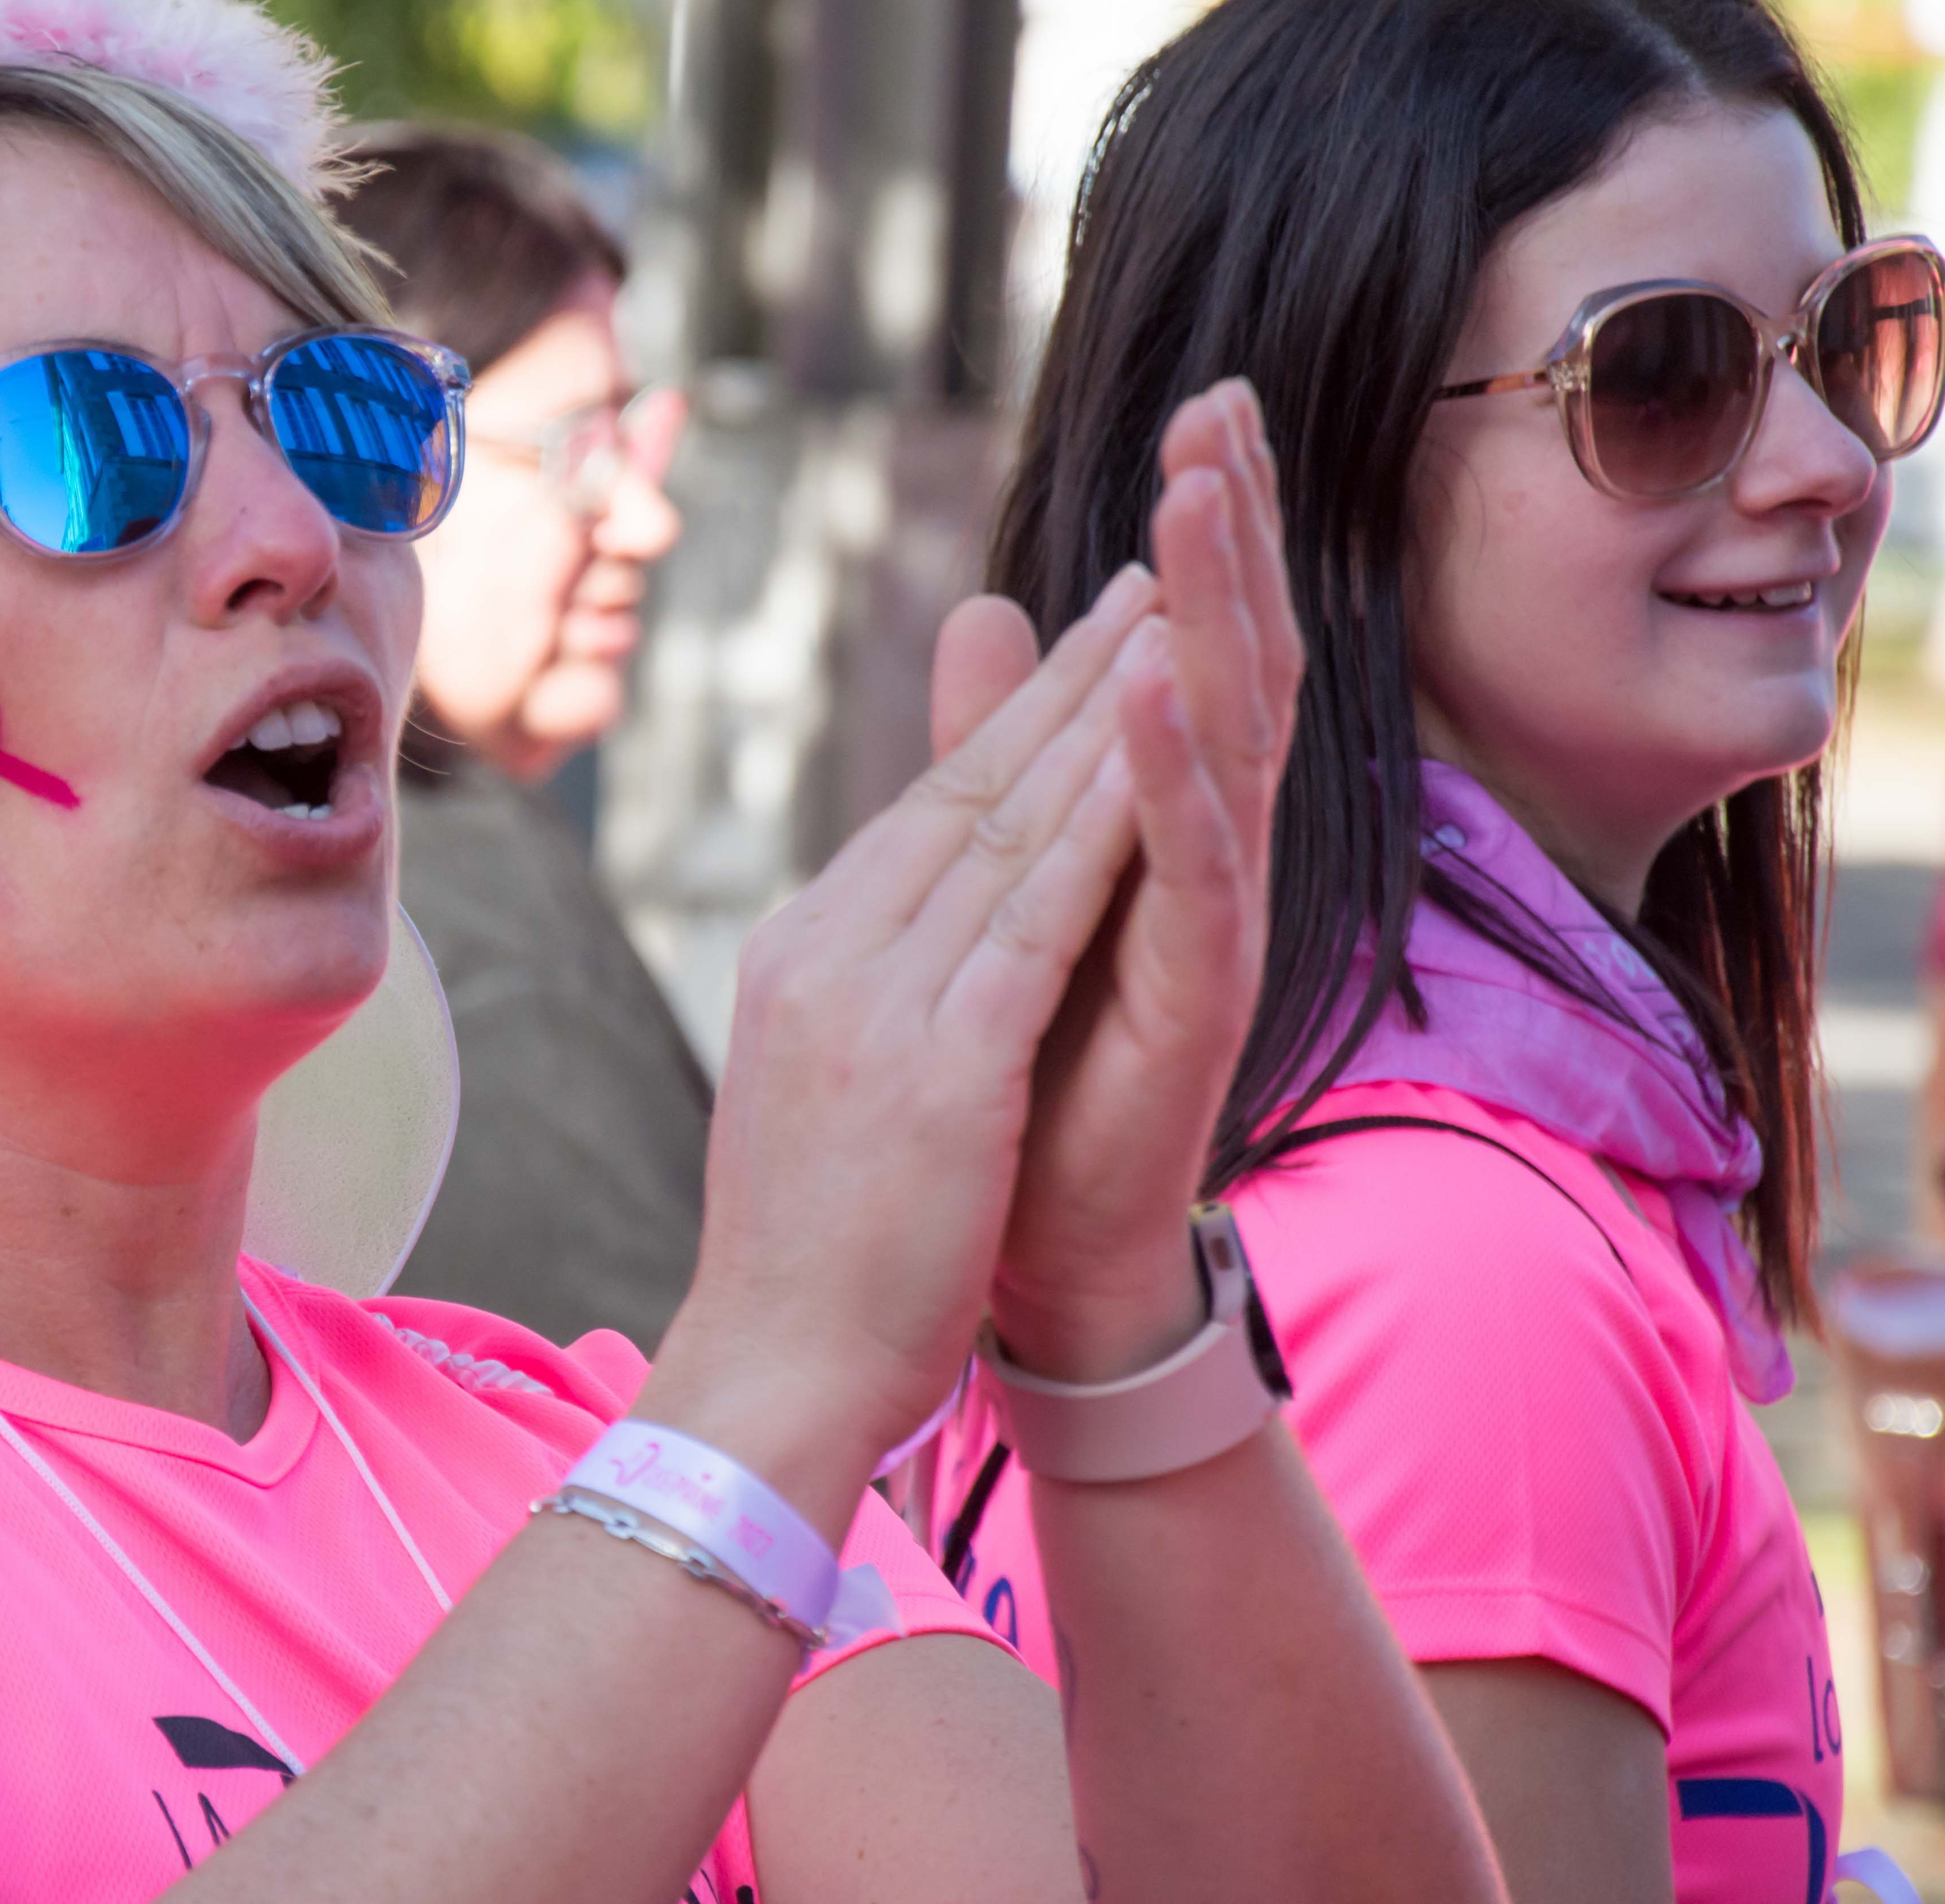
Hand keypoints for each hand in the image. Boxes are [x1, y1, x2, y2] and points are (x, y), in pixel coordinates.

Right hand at [643, 564, 1163, 1528]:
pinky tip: (1156, 764)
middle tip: (1154, 572)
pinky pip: (1031, 925)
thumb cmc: (809, 1248)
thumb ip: (867, 973)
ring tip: (1174, 618)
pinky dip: (1096, 831)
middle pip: (965, 788)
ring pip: (1005, 830)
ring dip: (1097, 715)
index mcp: (802, 953)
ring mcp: (875, 1003)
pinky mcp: (937, 1066)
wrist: (770, 1372)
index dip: (1017, 712)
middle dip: (1067, 673)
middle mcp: (827, 951)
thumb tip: (891, 906)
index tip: (1092, 630)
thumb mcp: (826, 1078)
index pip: (926, 809)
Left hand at [988, 378, 1303, 1381]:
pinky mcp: (1198, 993)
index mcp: (1165, 816)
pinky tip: (1157, 677)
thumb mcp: (1014, 867)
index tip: (1203, 402)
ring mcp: (1214, 921)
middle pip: (1235, 658)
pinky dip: (1172, 768)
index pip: (1195, 638)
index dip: (1204, 526)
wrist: (1034, 1237)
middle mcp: (1209, 851)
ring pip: (1231, 736)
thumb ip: (1007, 744)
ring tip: (1195, 494)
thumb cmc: (1035, 1056)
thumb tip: (990, 607)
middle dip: (1231, 531)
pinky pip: (1196, 863)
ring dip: (1215, 610)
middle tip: (1225, 402)